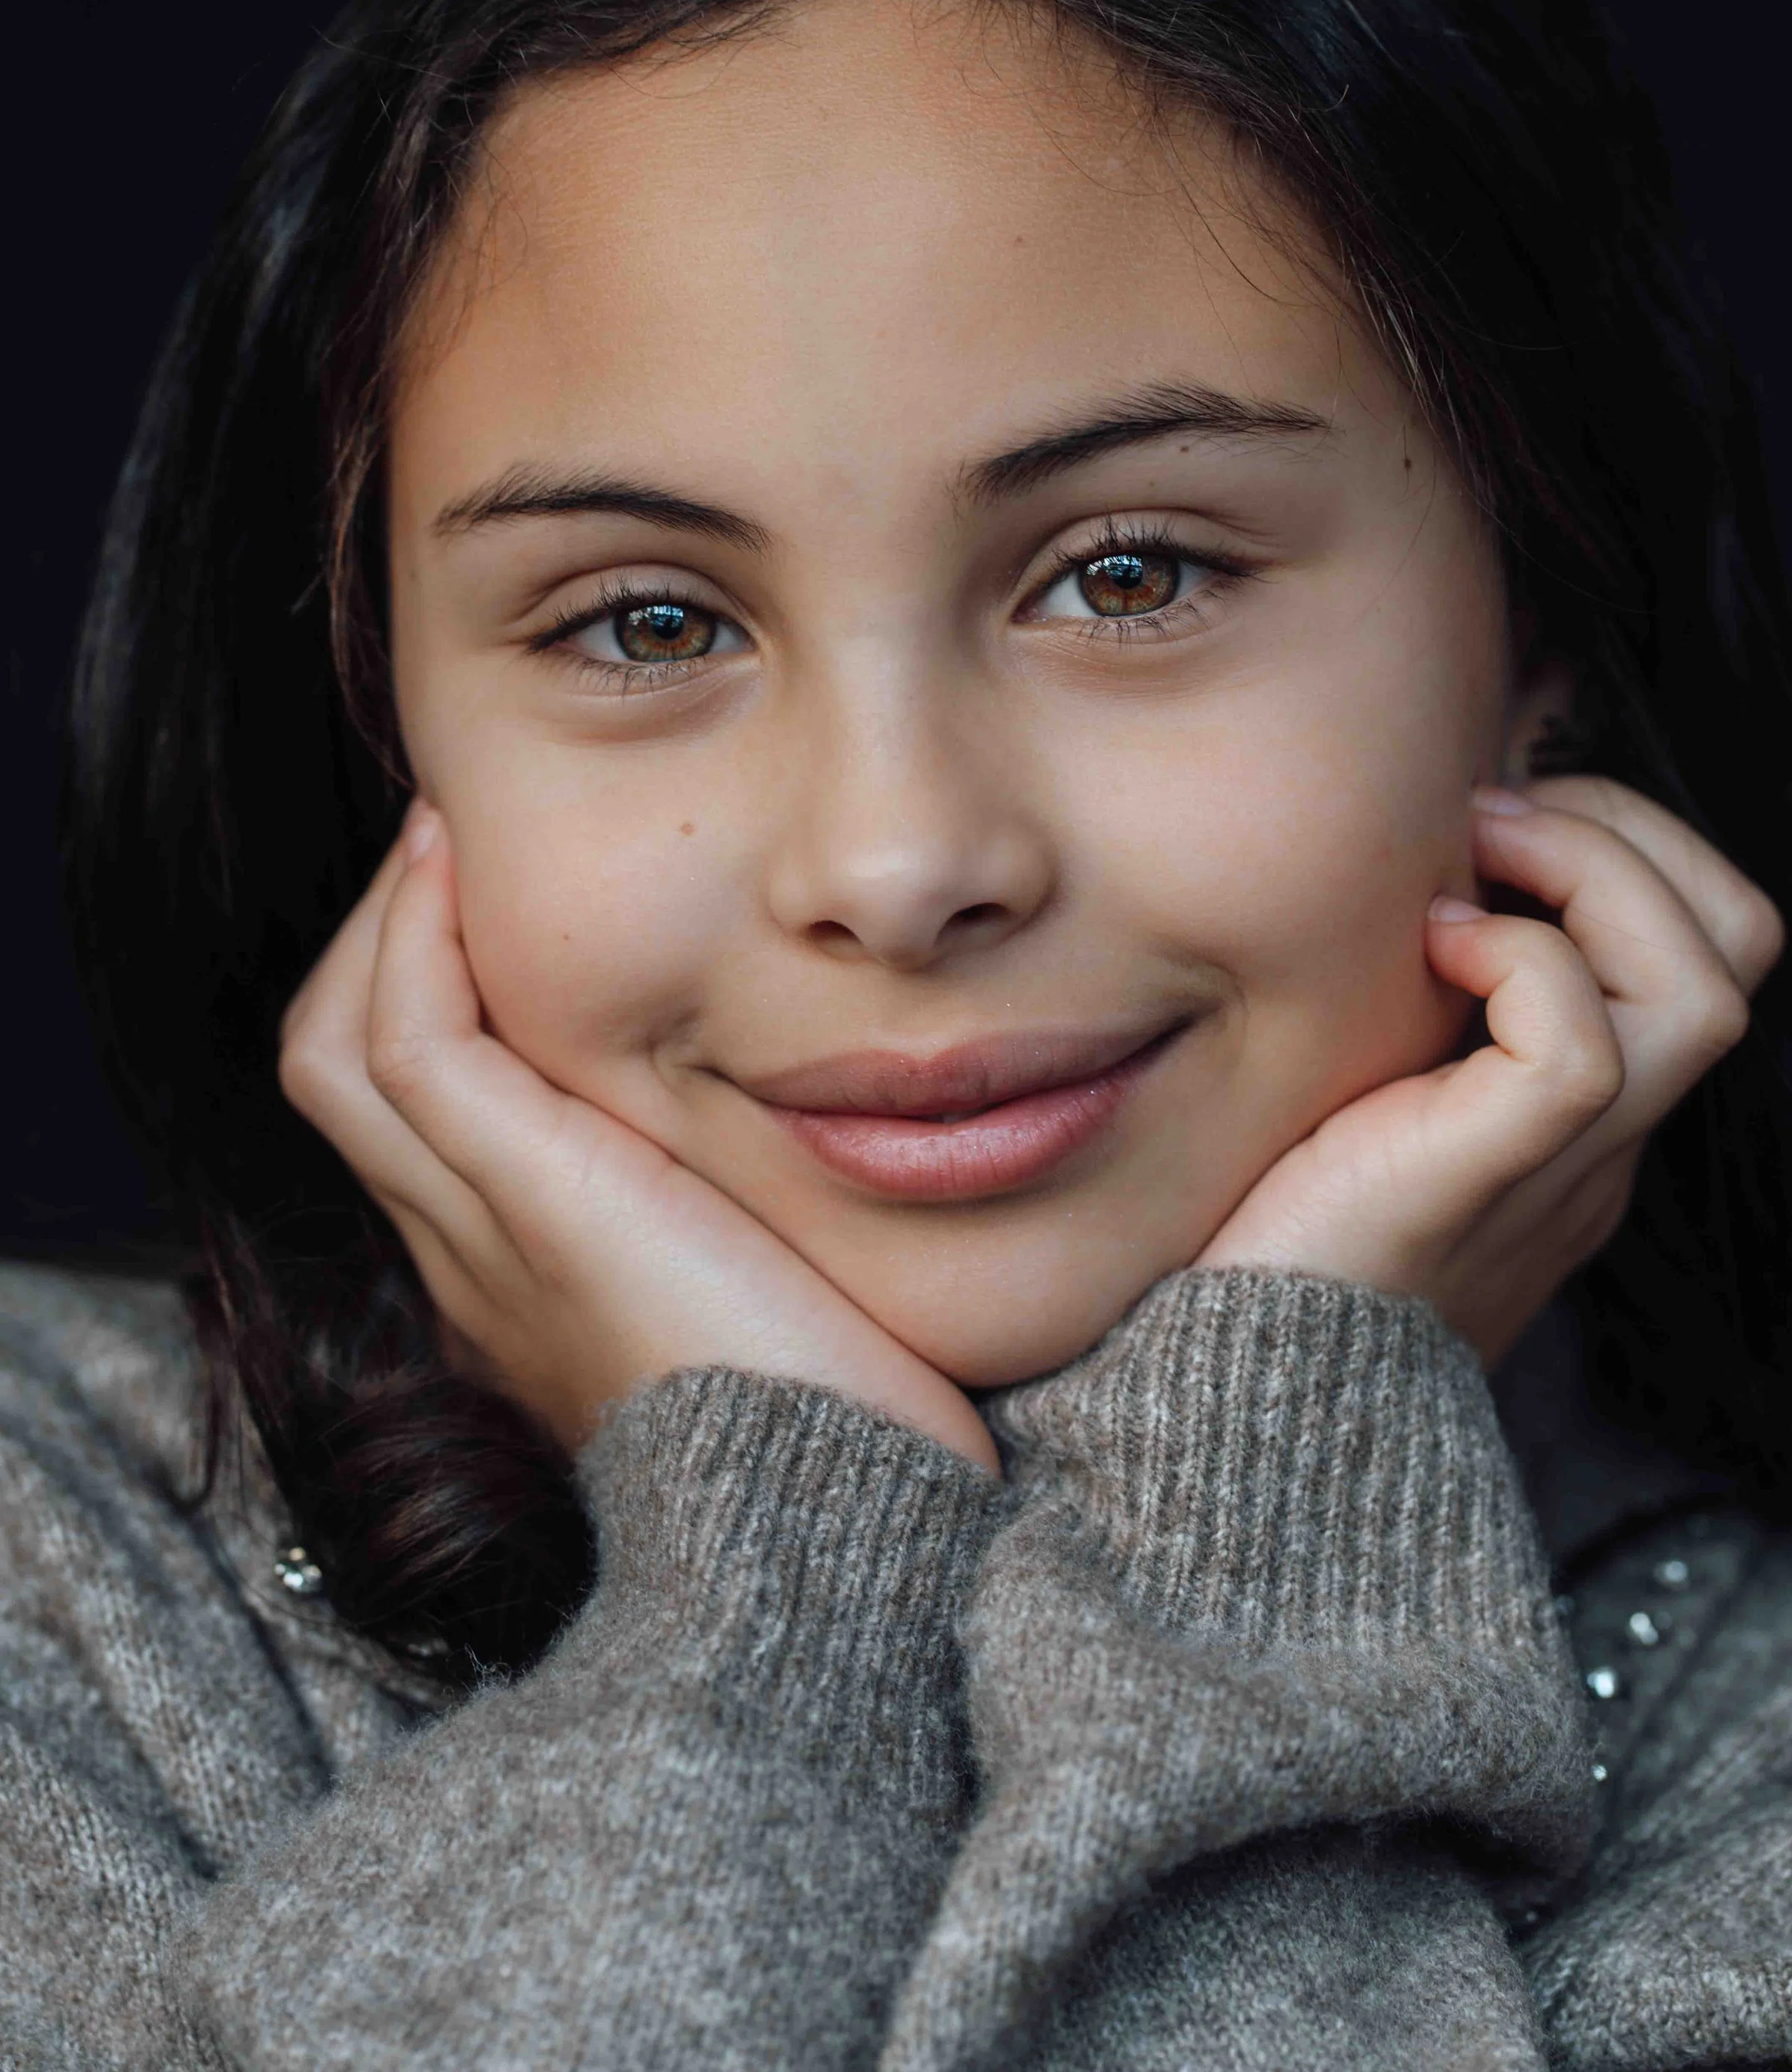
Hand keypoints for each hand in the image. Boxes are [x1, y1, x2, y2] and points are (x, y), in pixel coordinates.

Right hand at [279, 804, 997, 1466]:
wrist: (845, 1554)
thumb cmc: (850, 1439)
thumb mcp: (774, 1308)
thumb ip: (737, 1229)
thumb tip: (790, 1141)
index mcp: (522, 1293)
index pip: (412, 1120)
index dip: (423, 999)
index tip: (489, 911)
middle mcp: (475, 1267)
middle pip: (342, 1072)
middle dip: (383, 942)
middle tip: (450, 850)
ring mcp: (489, 1242)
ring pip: (345, 1046)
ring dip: (390, 921)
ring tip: (449, 836)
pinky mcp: (544, 1210)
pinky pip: (417, 1046)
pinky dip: (421, 942)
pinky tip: (465, 866)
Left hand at [1197, 777, 1784, 1366]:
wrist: (1229, 1397)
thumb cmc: (1262, 1232)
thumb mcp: (1354, 1091)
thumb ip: (1404, 1008)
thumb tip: (1401, 871)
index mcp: (1578, 1114)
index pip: (1705, 943)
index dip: (1627, 842)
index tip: (1488, 823)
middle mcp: (1600, 1135)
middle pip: (1738, 944)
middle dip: (1630, 830)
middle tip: (1488, 822)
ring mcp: (1562, 1163)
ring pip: (1702, 986)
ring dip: (1589, 873)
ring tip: (1466, 867)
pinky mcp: (1490, 1180)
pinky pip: (1580, 1050)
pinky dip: (1518, 959)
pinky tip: (1428, 950)